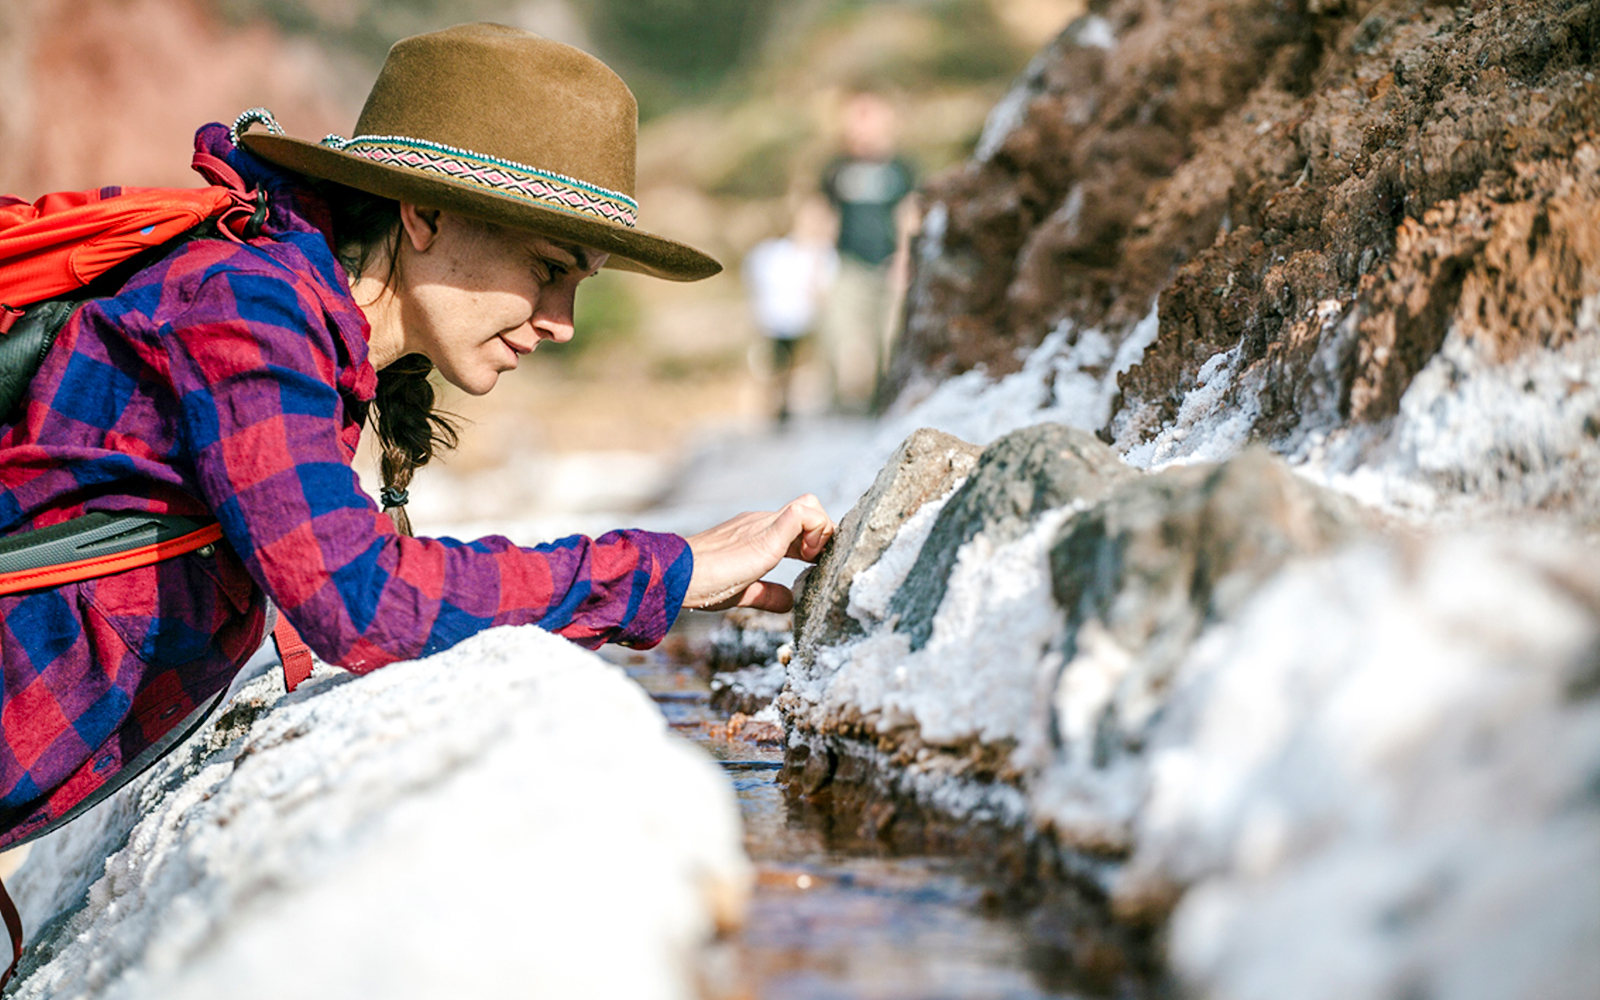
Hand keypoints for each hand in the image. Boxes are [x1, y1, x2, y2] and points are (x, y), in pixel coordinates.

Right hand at [683, 494, 833, 612]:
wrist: (677, 574)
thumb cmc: (702, 584)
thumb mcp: (743, 591)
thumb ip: (767, 594)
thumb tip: (789, 601)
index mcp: (757, 534)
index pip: (797, 525)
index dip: (813, 542)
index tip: (814, 566)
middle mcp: (762, 522)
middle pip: (809, 510)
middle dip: (823, 536)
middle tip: (816, 564)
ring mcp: (765, 524)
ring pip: (810, 505)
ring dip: (821, 532)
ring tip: (810, 561)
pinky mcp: (767, 533)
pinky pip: (803, 513)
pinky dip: (816, 530)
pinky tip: (806, 558)